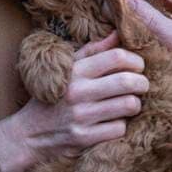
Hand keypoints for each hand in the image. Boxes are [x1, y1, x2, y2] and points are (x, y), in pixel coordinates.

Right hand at [0, 33, 148, 171]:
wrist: (29, 134)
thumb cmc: (53, 96)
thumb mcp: (67, 69)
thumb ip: (93, 51)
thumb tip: (117, 33)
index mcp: (75, 71)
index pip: (116, 57)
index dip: (135, 60)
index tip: (138, 67)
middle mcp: (78, 91)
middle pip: (128, 81)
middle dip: (142, 83)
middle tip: (141, 86)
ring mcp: (81, 116)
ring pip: (129, 105)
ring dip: (134, 105)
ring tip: (129, 104)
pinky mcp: (84, 138)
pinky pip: (119, 128)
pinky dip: (121, 126)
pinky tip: (113, 122)